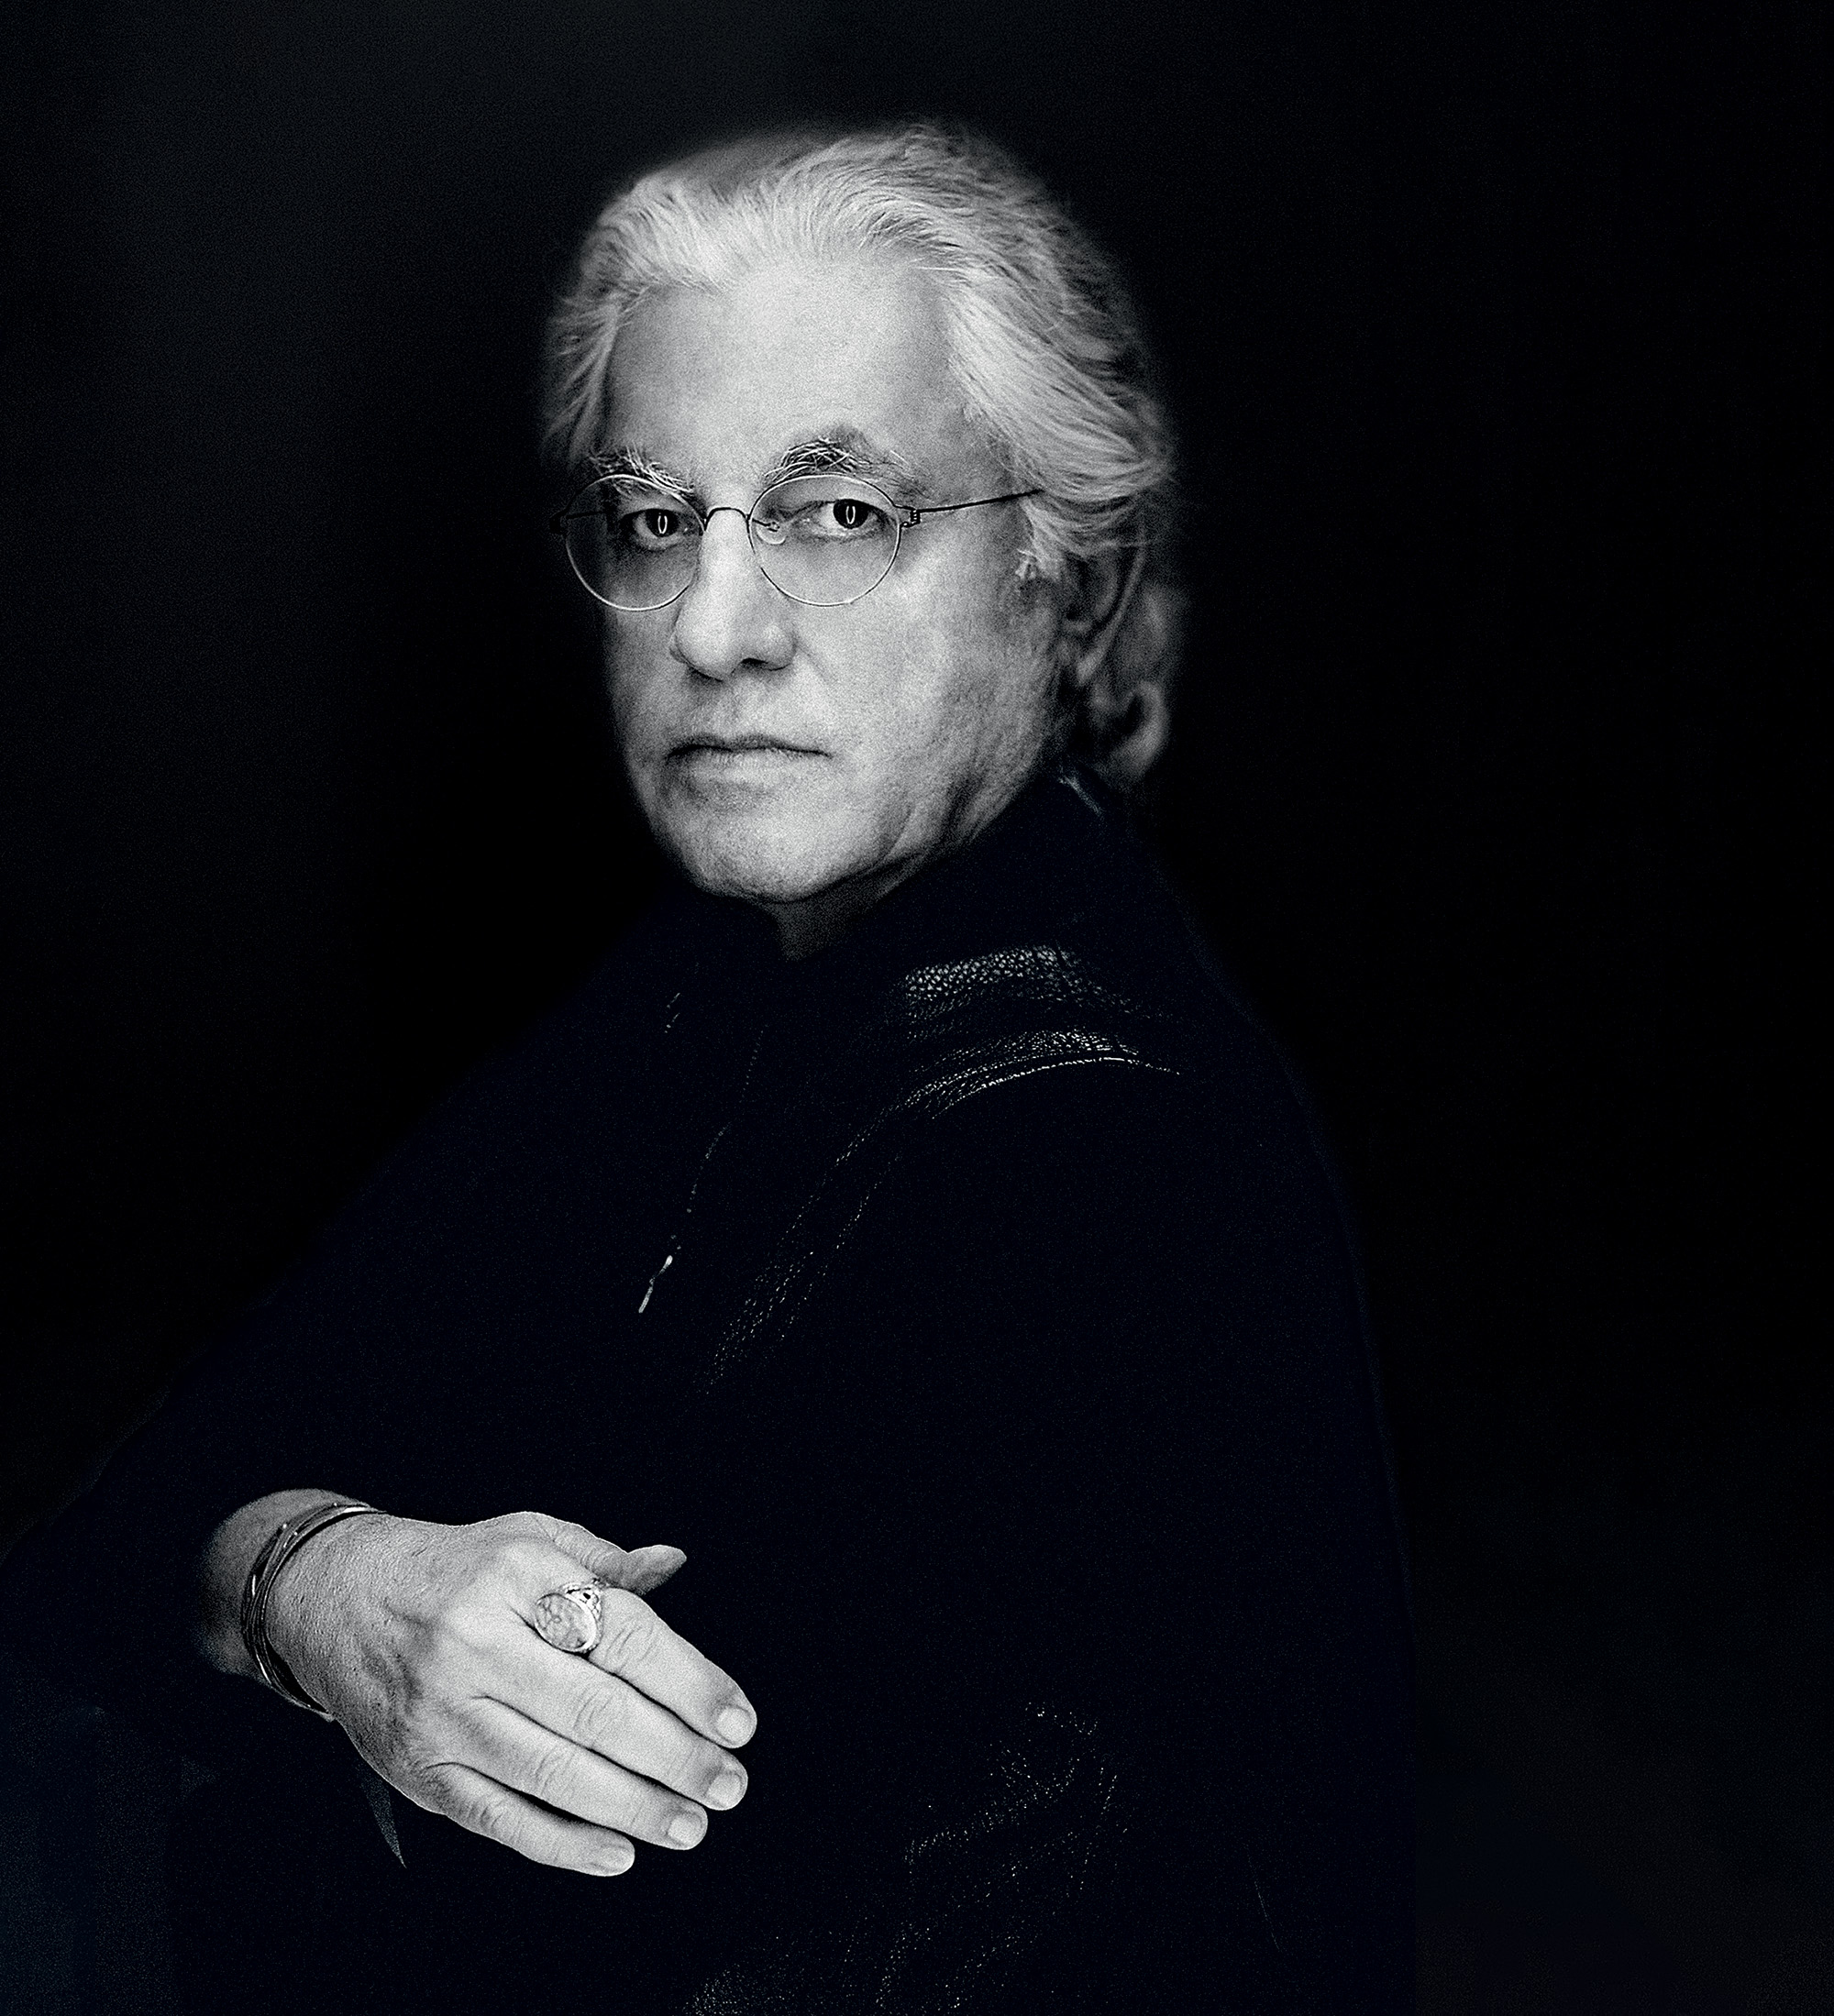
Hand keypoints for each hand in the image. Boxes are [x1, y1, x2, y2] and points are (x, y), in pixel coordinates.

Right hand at [263, 1508, 754, 1874]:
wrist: (334, 1597)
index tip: (735, 1720)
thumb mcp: (527, 1536)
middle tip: (728, 1784)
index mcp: (518, 1575)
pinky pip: (500, 1818)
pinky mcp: (421, 1769)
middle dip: (674, 1756)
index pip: (622, 1635)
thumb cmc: (452, 1568)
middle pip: (595, 1711)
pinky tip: (617, 1853)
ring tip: (689, 1823)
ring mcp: (444, 1713)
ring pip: (553, 1773)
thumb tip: (674, 1564)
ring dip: (633, 1807)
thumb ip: (604, 1558)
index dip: (689, 1684)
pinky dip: (563, 1844)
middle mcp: (477, 1643)